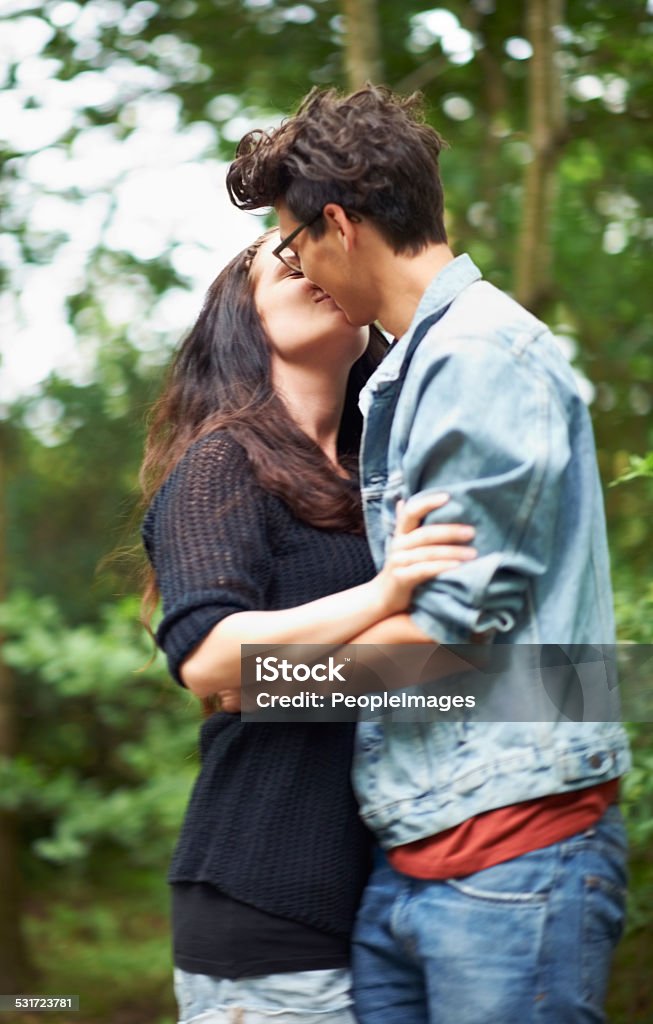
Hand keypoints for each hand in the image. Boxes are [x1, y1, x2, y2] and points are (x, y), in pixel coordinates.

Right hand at [372, 492, 475, 615]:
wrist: (383, 597)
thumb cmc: (401, 569)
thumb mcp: (403, 546)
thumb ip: (407, 525)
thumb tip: (402, 500)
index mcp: (401, 534)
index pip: (411, 511)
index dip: (427, 502)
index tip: (447, 496)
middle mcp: (398, 544)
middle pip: (425, 533)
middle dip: (450, 531)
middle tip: (472, 532)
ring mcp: (399, 561)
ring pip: (428, 553)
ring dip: (453, 552)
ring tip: (473, 554)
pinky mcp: (401, 578)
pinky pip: (424, 570)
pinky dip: (442, 567)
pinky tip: (457, 567)